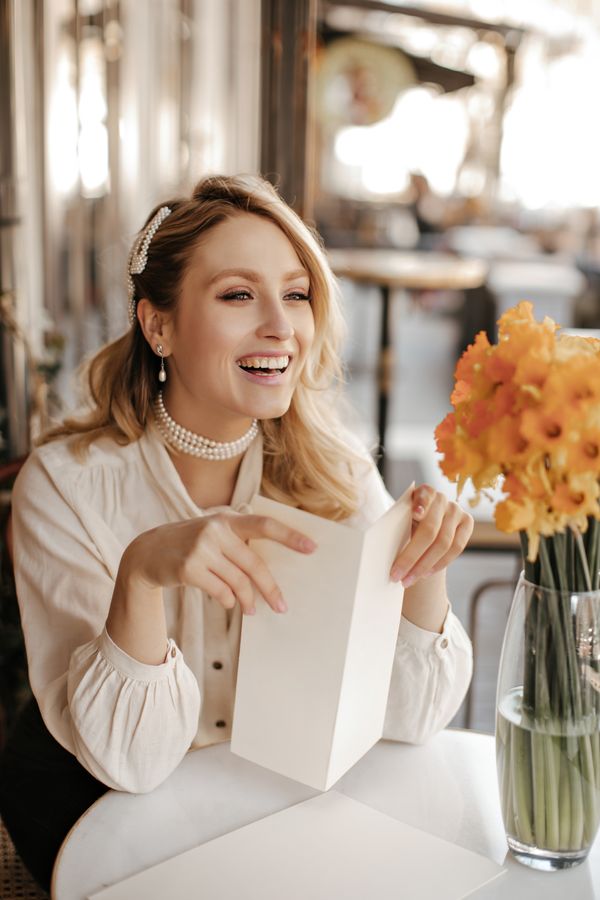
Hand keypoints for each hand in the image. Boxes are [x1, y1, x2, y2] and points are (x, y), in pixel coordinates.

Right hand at [125, 511, 315, 614]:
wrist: (147, 552)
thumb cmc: (189, 545)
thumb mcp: (212, 533)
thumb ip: (237, 542)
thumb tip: (268, 570)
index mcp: (226, 519)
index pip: (264, 525)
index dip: (289, 536)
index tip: (312, 548)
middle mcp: (215, 530)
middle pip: (253, 563)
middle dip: (271, 588)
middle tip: (282, 606)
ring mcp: (201, 549)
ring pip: (237, 581)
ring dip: (248, 600)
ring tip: (253, 610)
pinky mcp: (188, 569)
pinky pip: (220, 591)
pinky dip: (227, 600)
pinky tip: (228, 602)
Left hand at [390, 485, 472, 586]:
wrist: (427, 525)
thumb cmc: (408, 522)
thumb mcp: (402, 519)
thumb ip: (399, 525)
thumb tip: (384, 548)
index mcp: (424, 491)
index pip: (424, 496)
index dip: (420, 504)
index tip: (415, 514)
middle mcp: (442, 498)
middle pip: (430, 530)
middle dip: (411, 556)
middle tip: (396, 575)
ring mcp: (457, 510)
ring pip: (443, 543)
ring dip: (424, 566)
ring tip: (408, 579)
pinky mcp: (467, 523)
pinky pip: (456, 548)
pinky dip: (439, 564)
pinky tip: (425, 574)